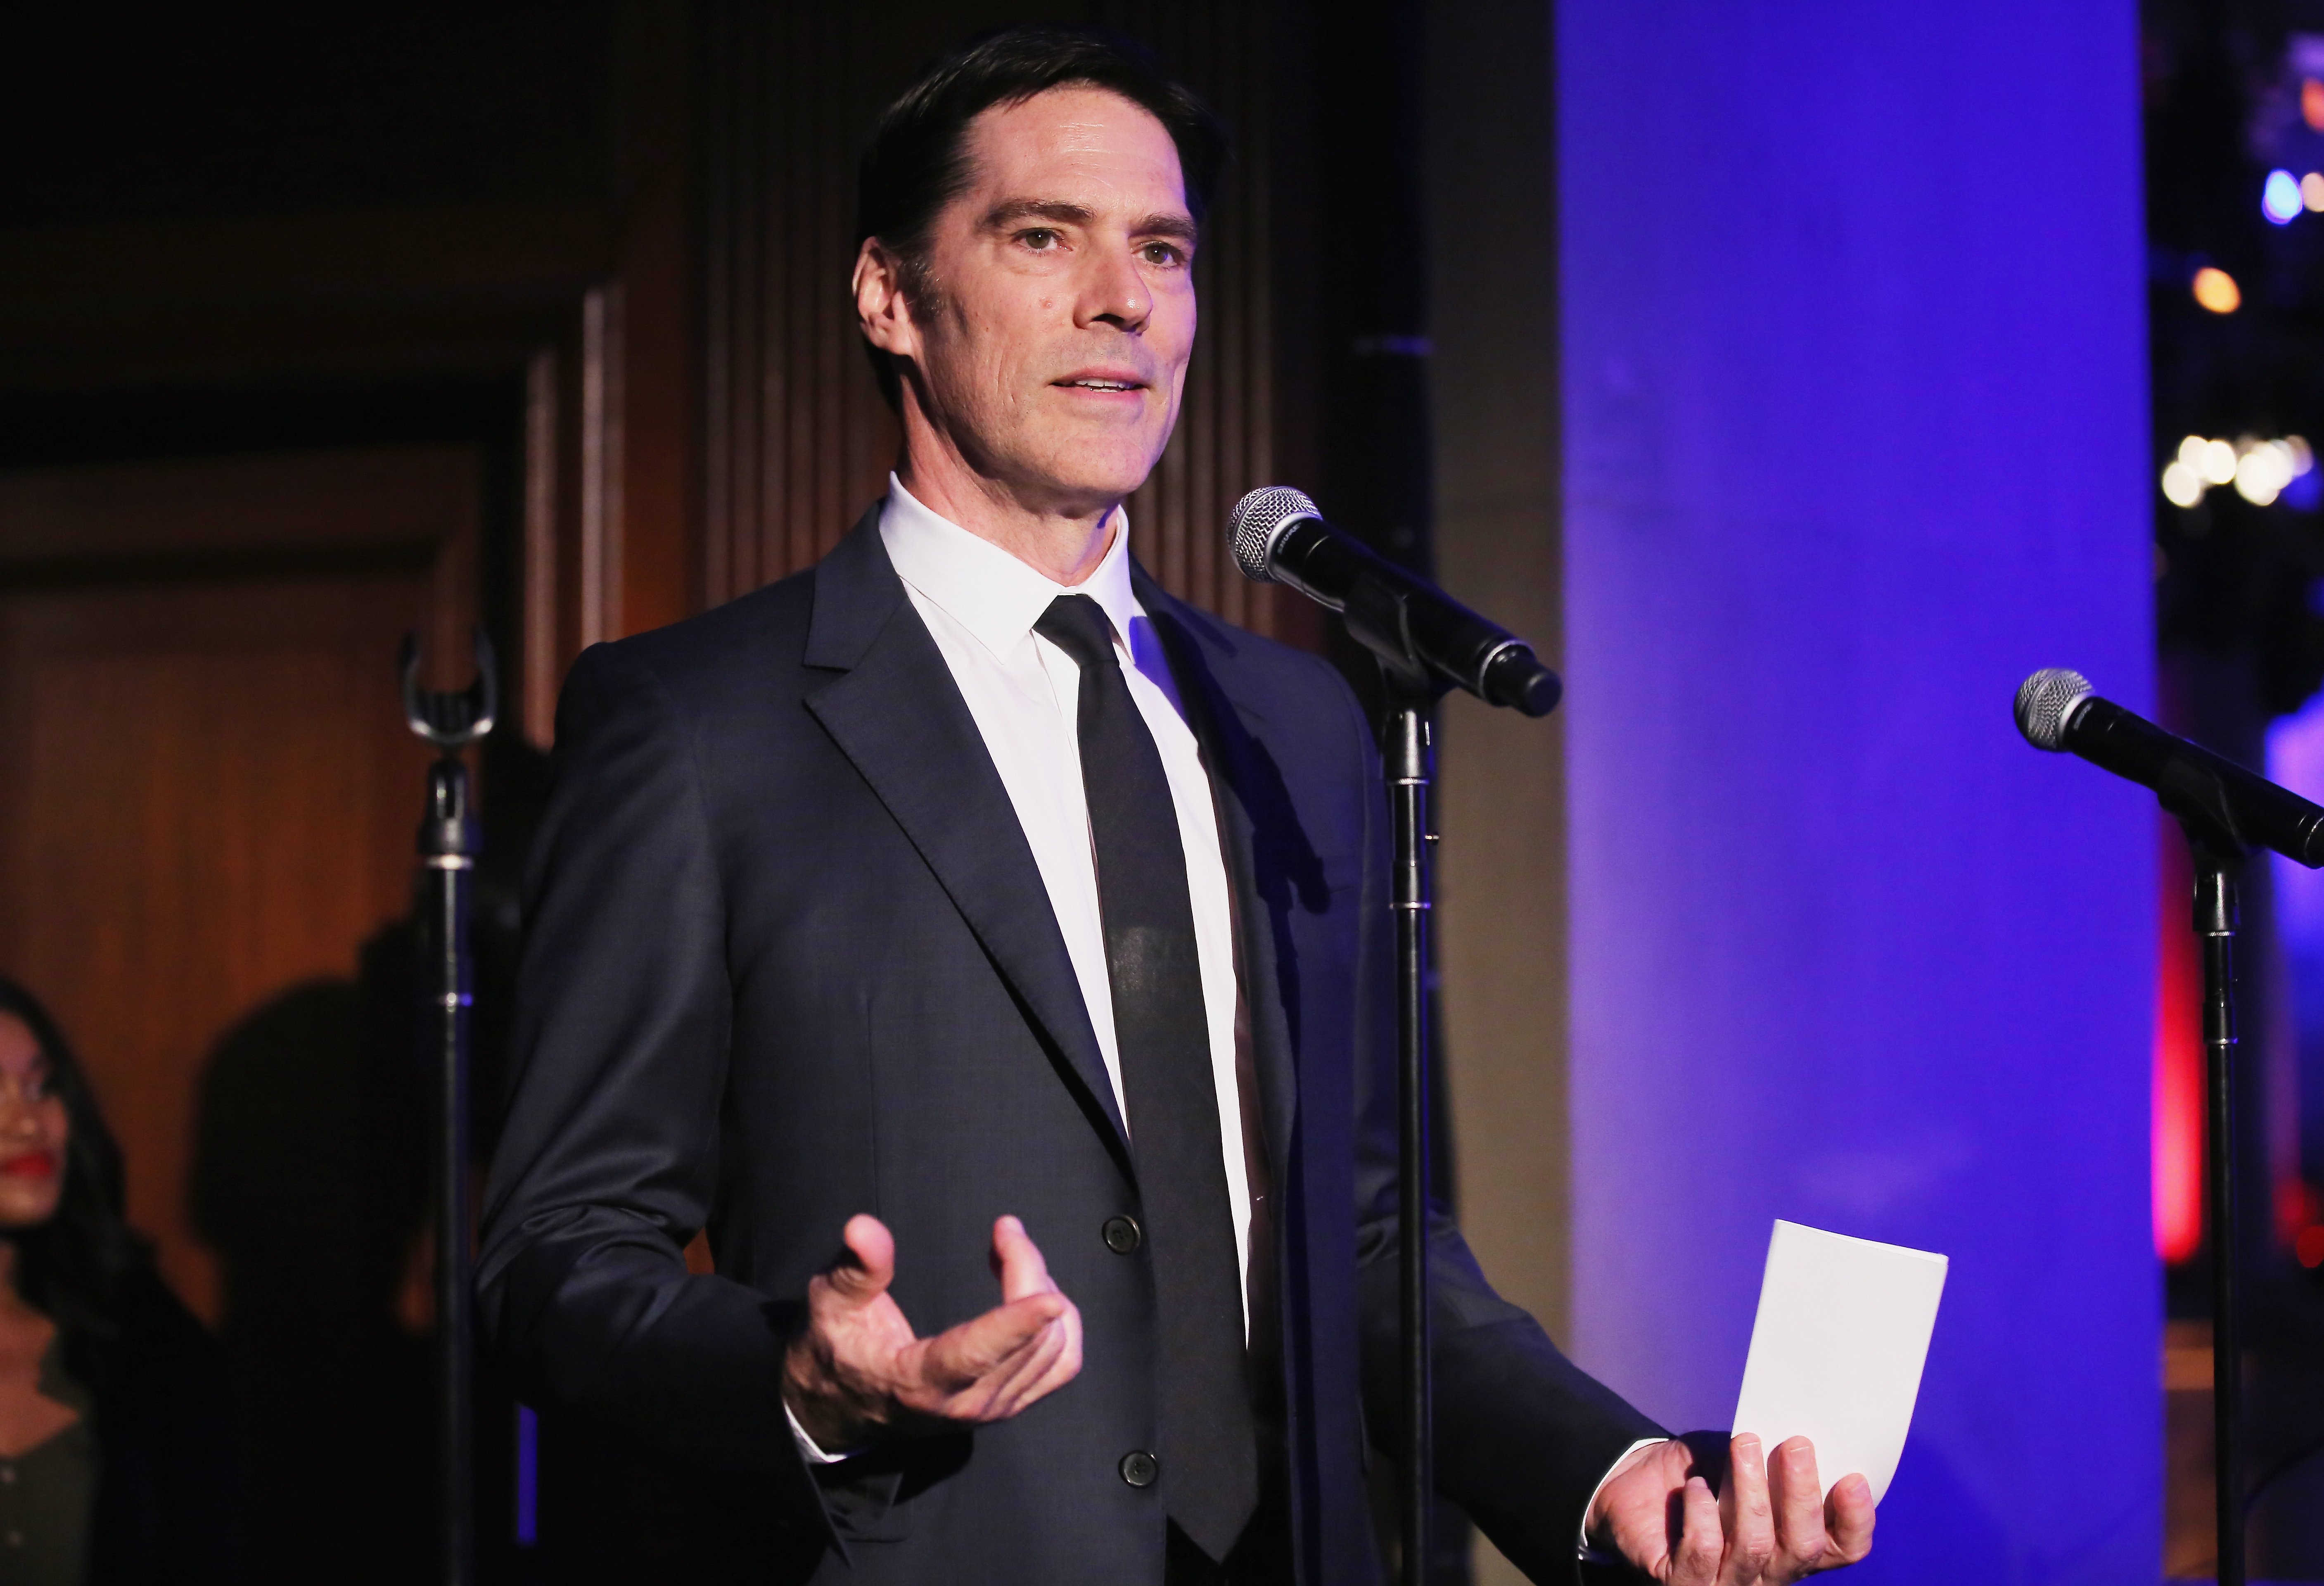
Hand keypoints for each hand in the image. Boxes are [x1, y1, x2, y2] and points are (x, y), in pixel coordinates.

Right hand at [781, 1213, 1082, 1451]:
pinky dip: (1061, 1324)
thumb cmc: (836, 1348)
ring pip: (1053, 1351)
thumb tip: (864, 1227)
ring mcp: (994, 1410)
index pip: (978, 1355)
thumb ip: (856, 1268)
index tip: (1049, 1297)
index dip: (1017, 1325)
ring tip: (1012, 1252)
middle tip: (1005, 1229)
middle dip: (1027, 1273)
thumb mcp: (832, 1304)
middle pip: (1029, 1341)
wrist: (841, 1406)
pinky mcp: (1010, 1404)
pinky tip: (1036, 1289)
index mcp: (920, 1383)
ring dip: (1044, 1291)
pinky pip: (1061, 1365)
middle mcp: (965, 1405)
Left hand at [1585, 1434, 1873, 1583]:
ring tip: (1743, 1445)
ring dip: (1751, 1491)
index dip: (1855, 1521)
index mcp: (1793, 1545)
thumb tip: (1808, 1435)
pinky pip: (1701, 1551)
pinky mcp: (1682, 1581)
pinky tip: (1695, 1486)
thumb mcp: (1745, 1458)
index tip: (1852, 1478)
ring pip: (1755, 1547)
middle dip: (1802, 1495)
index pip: (1842, 1549)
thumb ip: (1778, 1459)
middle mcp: (1768, 1573)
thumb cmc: (1701, 1469)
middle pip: (1803, 1548)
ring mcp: (1726, 1581)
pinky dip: (1701, 1513)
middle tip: (1795, 1445)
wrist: (1634, 1479)